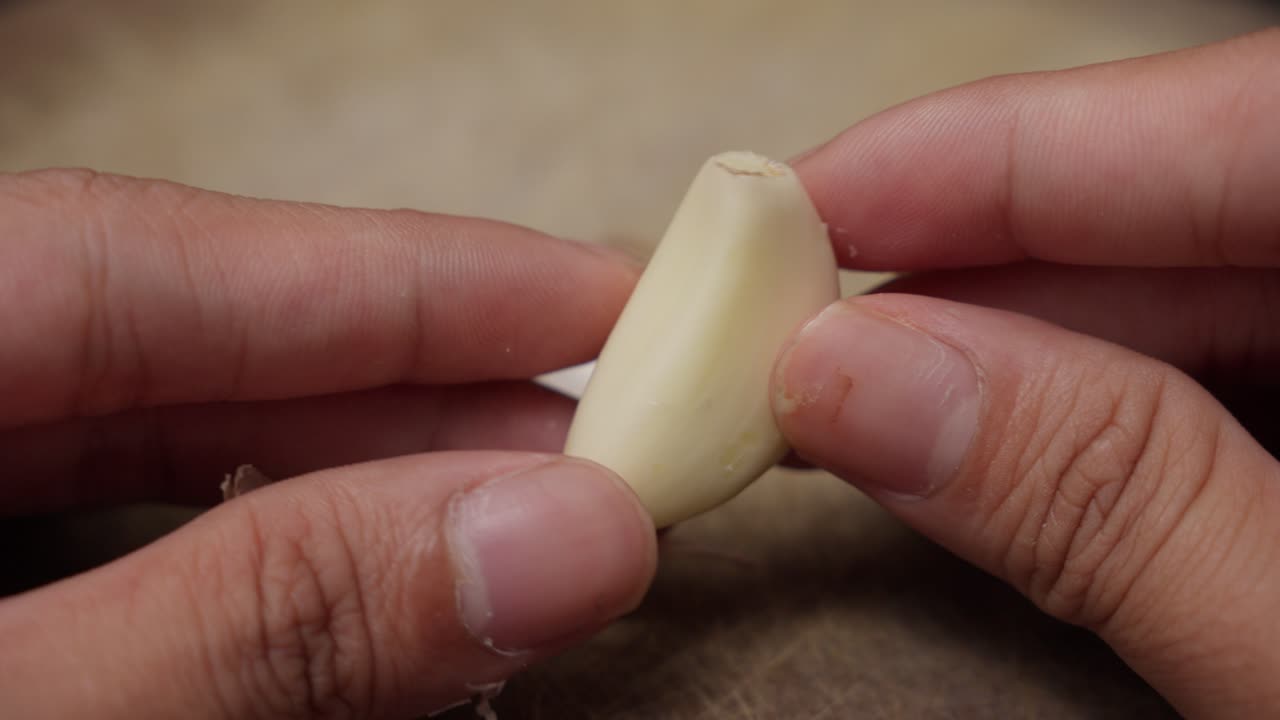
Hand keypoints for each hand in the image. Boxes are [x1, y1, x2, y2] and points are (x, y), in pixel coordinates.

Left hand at [0, 170, 656, 717]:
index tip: (598, 300)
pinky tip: (356, 568)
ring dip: (349, 472)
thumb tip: (550, 535)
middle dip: (407, 388)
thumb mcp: (36, 718)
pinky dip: (249, 546)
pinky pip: (102, 523)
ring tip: (515, 510)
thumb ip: (262, 613)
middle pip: (179, 337)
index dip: (406, 279)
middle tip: (596, 435)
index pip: (166, 258)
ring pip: (149, 434)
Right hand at [776, 29, 1279, 718]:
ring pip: (1222, 293)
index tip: (815, 196)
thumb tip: (861, 376)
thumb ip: (1119, 507)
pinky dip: (1113, 413)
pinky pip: (1250, 382)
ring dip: (1032, 346)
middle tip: (808, 327)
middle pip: (1219, 201)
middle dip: (990, 262)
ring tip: (875, 395)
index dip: (1010, 146)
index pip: (1260, 123)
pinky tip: (1009, 451)